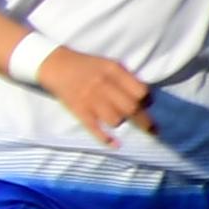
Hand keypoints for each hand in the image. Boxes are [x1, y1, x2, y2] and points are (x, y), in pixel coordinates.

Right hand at [36, 43, 154, 144]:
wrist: (55, 65)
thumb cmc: (86, 65)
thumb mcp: (109, 64)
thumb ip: (126, 78)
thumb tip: (144, 97)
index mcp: (114, 72)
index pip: (140, 91)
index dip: (147, 100)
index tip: (147, 104)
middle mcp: (104, 86)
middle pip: (131, 108)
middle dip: (144, 121)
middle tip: (152, 129)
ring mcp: (90, 100)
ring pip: (115, 120)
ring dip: (120, 121)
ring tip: (118, 119)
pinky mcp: (79, 110)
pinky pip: (94, 128)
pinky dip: (105, 139)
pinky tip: (115, 145)